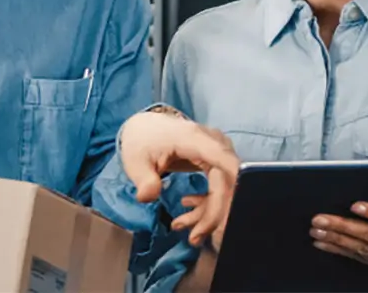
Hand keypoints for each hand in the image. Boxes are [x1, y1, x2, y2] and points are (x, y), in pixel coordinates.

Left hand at [118, 111, 240, 248]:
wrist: (145, 128)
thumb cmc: (141, 142)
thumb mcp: (135, 161)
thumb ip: (143, 180)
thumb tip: (147, 197)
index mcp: (195, 139)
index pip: (224, 162)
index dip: (232, 188)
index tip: (231, 216)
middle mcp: (214, 143)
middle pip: (227, 181)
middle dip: (215, 214)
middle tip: (195, 238)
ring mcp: (217, 152)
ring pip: (226, 187)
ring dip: (211, 213)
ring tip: (187, 232)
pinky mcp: (216, 162)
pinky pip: (221, 186)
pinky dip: (209, 205)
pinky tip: (189, 213)